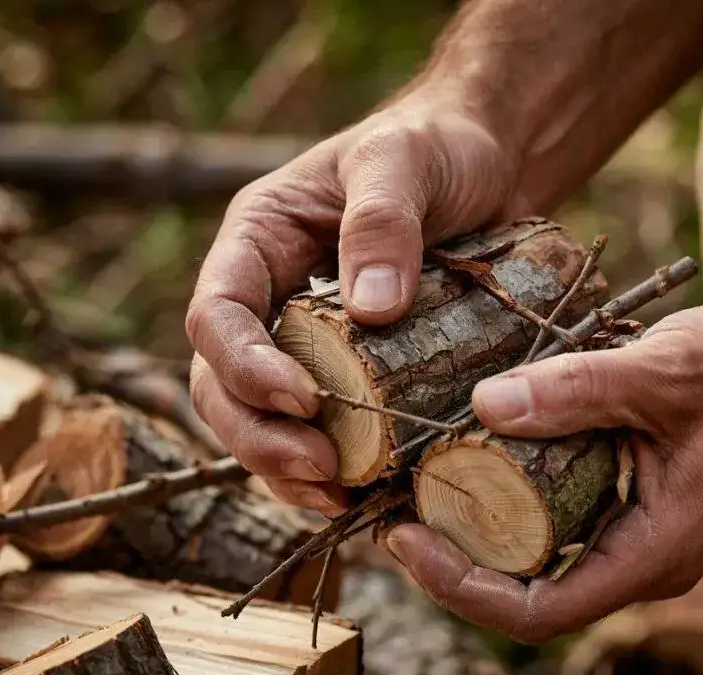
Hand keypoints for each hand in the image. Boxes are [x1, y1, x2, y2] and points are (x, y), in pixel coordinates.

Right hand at [186, 93, 524, 512]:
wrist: (486, 166)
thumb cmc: (436, 148)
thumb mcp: (405, 160)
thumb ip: (382, 221)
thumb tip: (371, 312)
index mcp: (259, 241)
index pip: (216, 315)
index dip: (243, 367)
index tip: (303, 400)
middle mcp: (271, 298)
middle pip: (222, 385)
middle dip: (261, 437)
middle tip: (323, 471)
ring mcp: (307, 342)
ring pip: (262, 422)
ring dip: (287, 471)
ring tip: (342, 498)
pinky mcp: (353, 373)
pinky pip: (321, 432)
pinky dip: (334, 473)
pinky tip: (366, 497)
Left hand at [384, 301, 702, 642]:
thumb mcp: (665, 371)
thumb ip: (579, 389)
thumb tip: (485, 406)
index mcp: (657, 551)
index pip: (540, 610)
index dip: (462, 589)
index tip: (404, 539)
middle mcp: (643, 558)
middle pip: (528, 590)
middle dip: (455, 561)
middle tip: (393, 510)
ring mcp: (637, 533)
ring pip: (540, 556)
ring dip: (477, 531)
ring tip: (417, 488)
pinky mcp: (630, 502)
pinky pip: (558, 519)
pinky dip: (511, 498)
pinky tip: (475, 457)